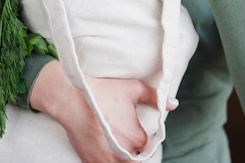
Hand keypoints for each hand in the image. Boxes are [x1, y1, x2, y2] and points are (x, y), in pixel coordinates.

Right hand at [30, 61, 177, 162]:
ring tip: (114, 142)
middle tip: (122, 135)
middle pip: (135, 159)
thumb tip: (174, 104)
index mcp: (137, 138)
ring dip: (121, 157)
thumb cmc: (102, 92)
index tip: (134, 129)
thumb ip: (156, 97)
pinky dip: (107, 160)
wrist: (70, 98)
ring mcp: (106, 160)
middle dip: (132, 150)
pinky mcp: (91, 162)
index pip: (147, 147)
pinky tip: (103, 147)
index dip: (141, 138)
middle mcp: (123, 153)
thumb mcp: (133, 89)